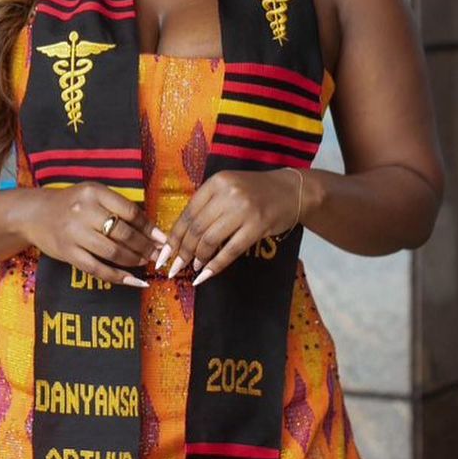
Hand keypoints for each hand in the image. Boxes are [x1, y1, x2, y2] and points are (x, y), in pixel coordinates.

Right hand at [23, 182, 166, 286]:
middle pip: (124, 233)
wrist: (33, 214)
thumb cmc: (71, 205)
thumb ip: (119, 208)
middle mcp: (84, 211)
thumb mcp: (93, 196)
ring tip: (144, 261)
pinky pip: (98, 269)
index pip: (130, 212)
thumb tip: (153, 232)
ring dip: (134, 260)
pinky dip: (119, 277)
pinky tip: (134, 281)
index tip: (161, 238)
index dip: (149, 228)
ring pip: (113, 252)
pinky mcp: (68, 253)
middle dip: (145, 246)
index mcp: (94, 192)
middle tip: (156, 254)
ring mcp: (74, 234)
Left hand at [156, 168, 300, 285]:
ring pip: (210, 240)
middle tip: (174, 267)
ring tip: (193, 268)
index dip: (174, 236)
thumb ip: (208, 205)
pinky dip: (216, 265)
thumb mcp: (229, 188)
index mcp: (216, 183)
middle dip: (182, 251)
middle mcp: (228, 194)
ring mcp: (243, 210)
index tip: (165, 253)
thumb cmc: (256, 191)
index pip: (188, 213)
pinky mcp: (257, 226)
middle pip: (196, 228)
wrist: (293, 191)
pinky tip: (206, 274)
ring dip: (198, 258)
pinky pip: (231, 250)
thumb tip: (182, 235)